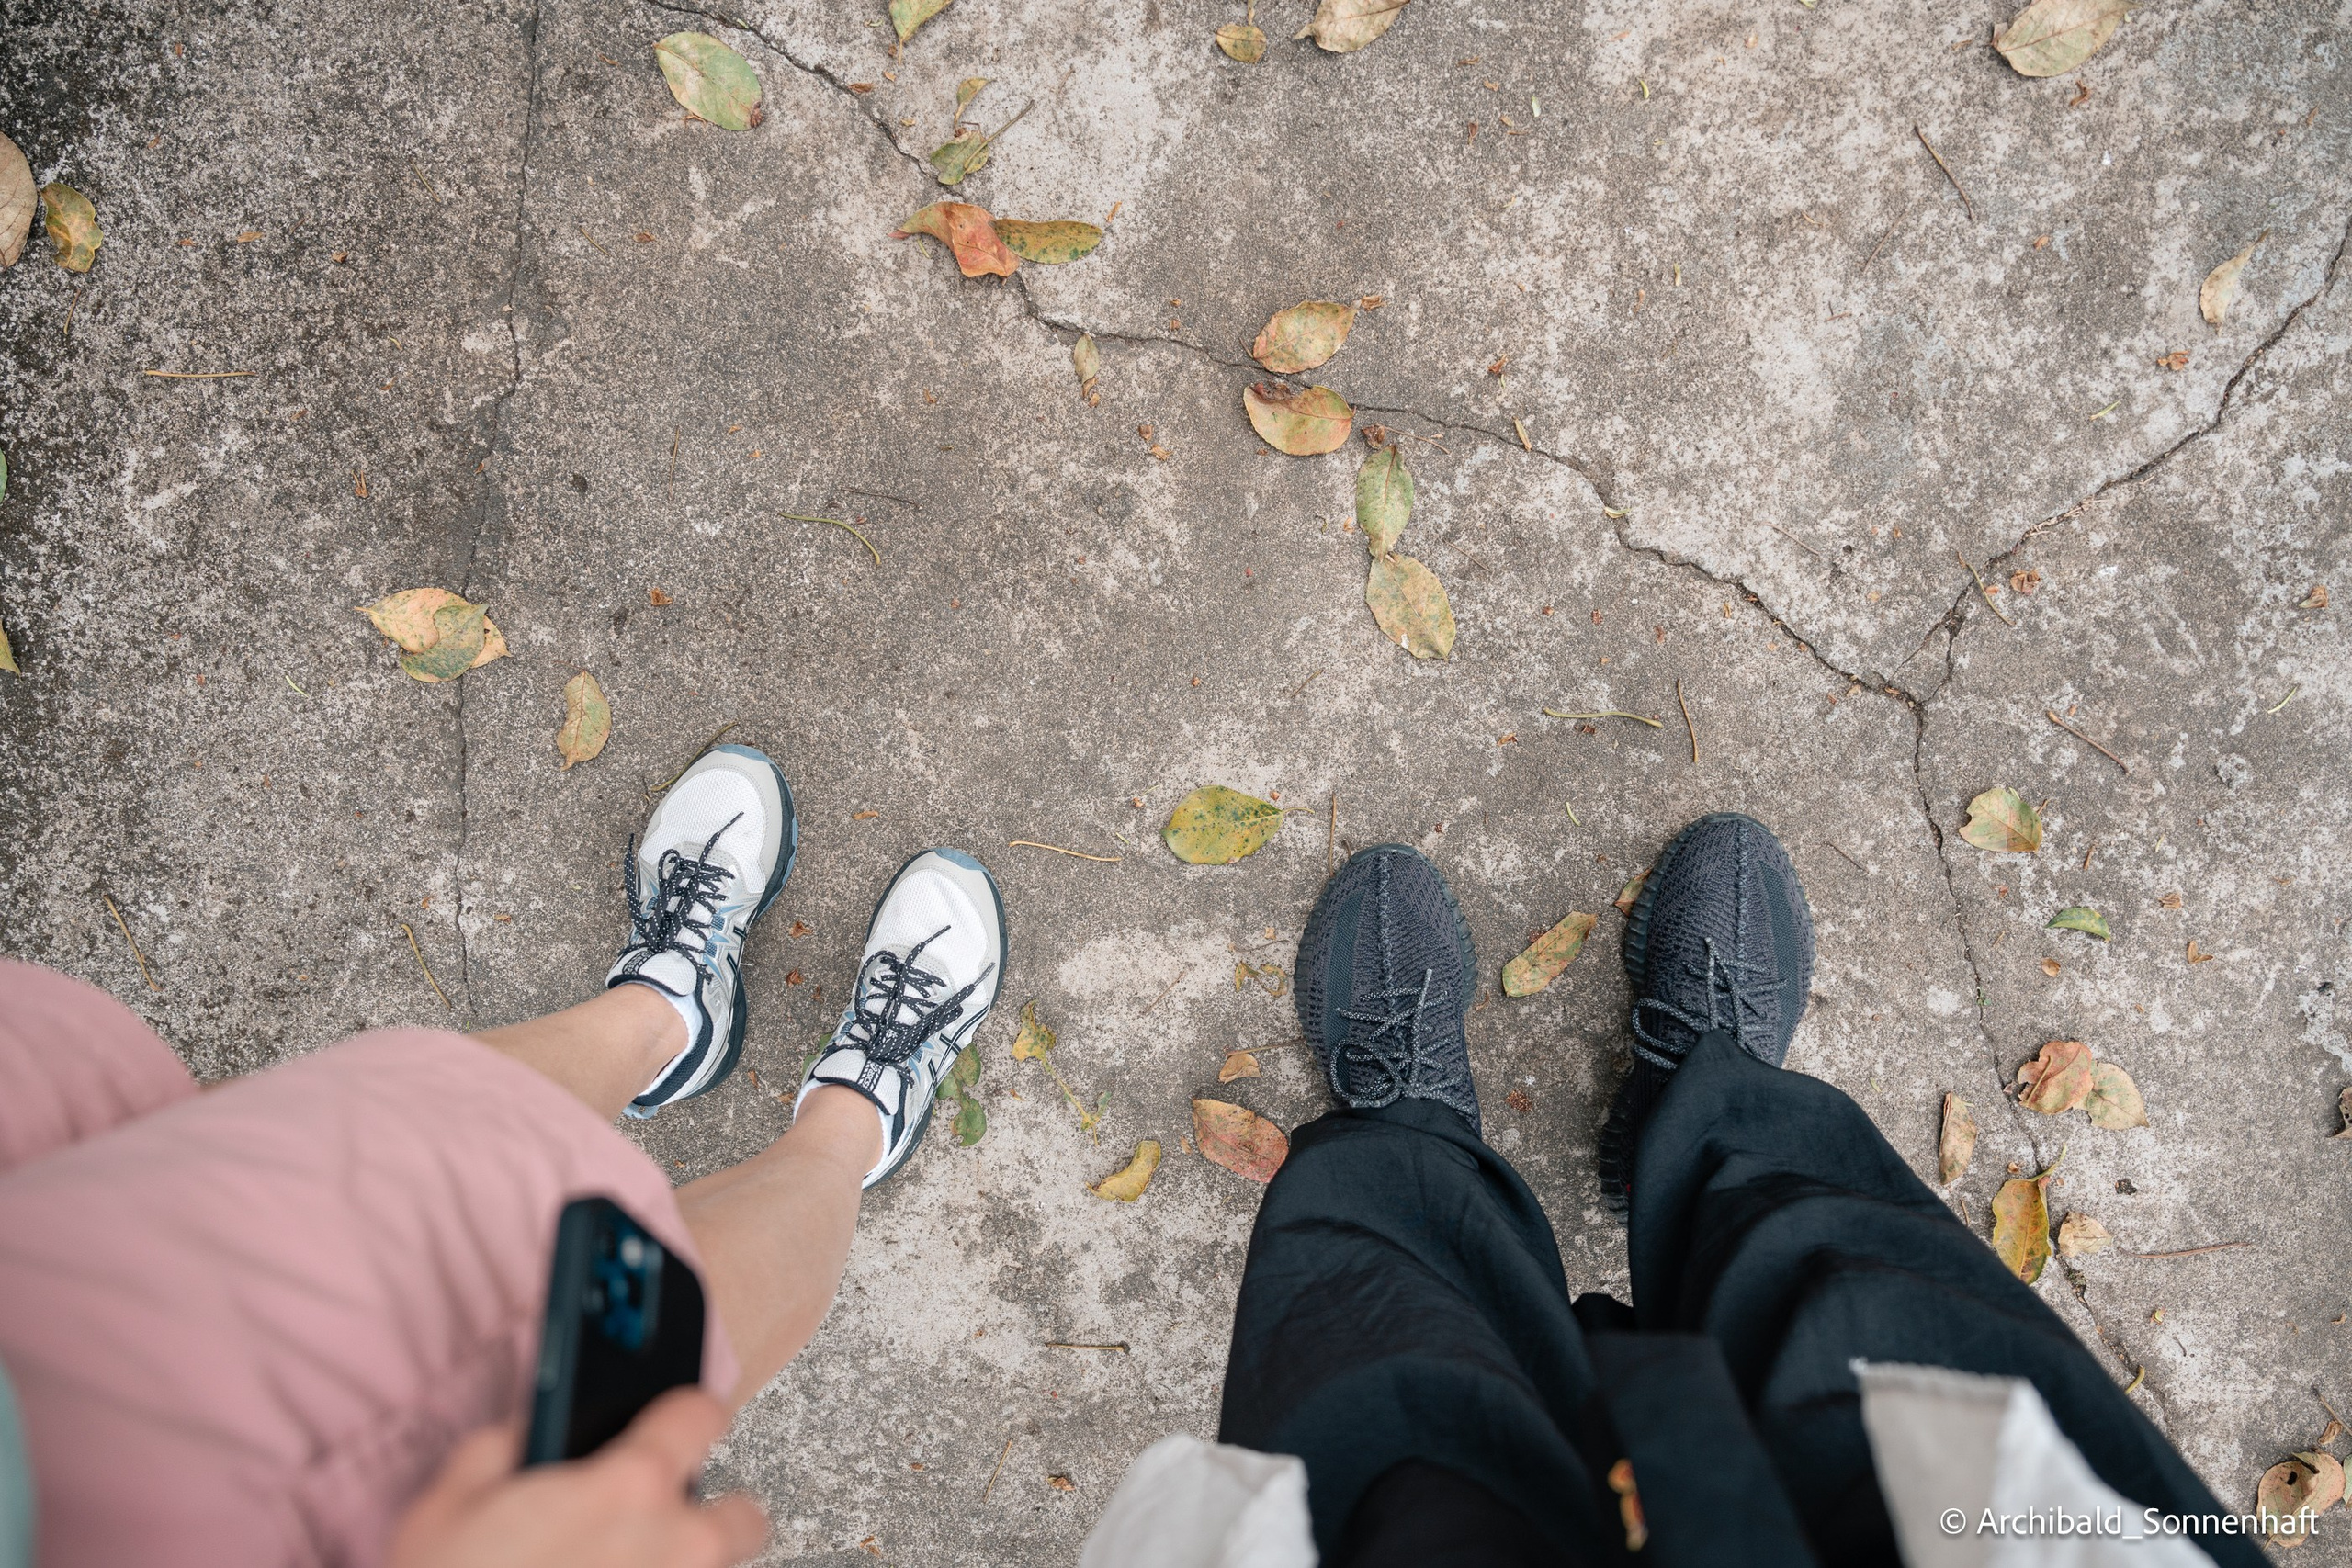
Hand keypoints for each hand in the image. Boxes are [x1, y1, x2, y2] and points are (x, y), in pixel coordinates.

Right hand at [388, 1388, 766, 1567]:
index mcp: (629, 1485)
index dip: (683, 1416)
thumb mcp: (449, 1505)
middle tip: (651, 1530)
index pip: (702, 1413)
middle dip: (709, 1517)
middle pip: (744, 1514)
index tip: (672, 1425)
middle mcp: (674, 1544)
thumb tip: (538, 1424)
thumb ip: (506, 1444)